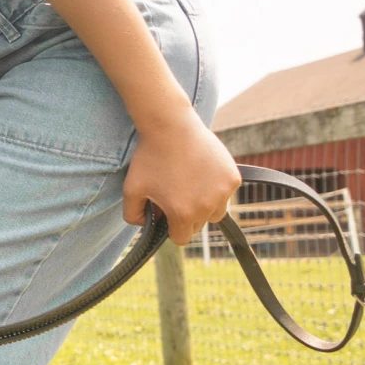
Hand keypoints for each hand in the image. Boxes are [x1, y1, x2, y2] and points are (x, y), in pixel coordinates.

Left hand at [122, 107, 240, 245]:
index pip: (181, 238)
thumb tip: (146, 225)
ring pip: (215, 212)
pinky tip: (201, 172)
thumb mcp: (131, 190)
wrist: (170, 126)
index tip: (166, 214)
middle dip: (186, 216)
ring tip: (189, 185)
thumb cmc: (149, 158)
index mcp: (183, 214)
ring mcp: (223, 192)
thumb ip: (133, 215)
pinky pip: (225, 193)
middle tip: (175, 195)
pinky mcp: (233, 177)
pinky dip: (216, 188)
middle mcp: (208, 206)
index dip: (171, 228)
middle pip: (198, 225)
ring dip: (204, 205)